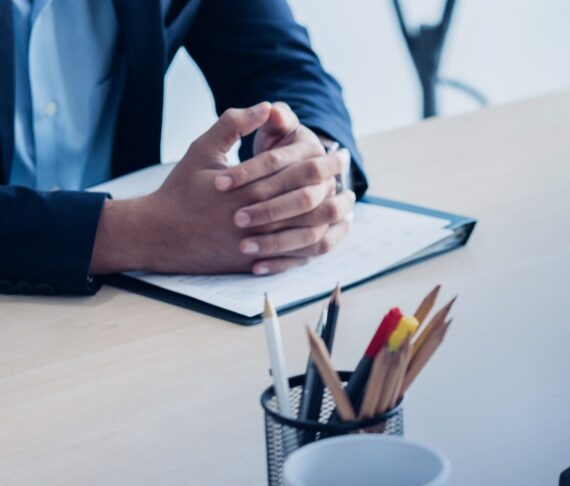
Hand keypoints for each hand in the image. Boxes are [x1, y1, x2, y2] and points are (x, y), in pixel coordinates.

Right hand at [91, 102, 336, 274]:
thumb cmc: (181, 189)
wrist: (158, 234)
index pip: (300, 173)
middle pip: (312, 202)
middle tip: (348, 178)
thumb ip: (233, 124)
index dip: (325, 161)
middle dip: (335, 186)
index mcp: (248, 188)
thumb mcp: (203, 149)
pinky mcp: (256, 263)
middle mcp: (257, 219)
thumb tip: (266, 106)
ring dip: (334, 217)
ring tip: (348, 204)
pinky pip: (298, 257)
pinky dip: (319, 244)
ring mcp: (257, 245)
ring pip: (310, 232)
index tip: (339, 153)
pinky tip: (329, 232)